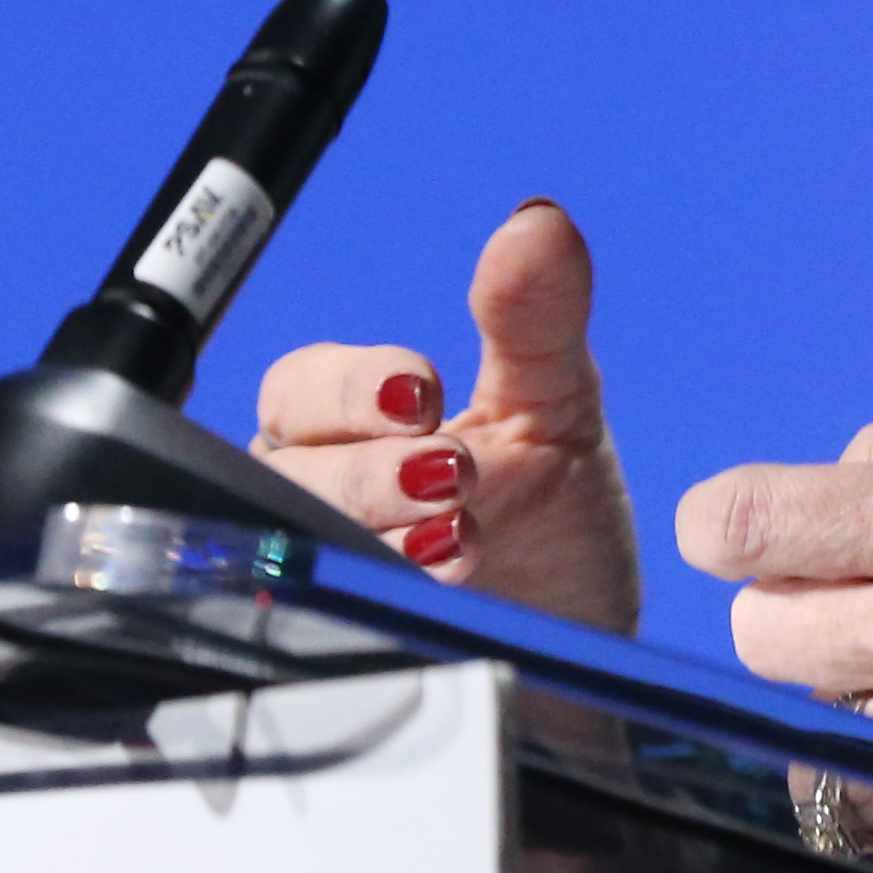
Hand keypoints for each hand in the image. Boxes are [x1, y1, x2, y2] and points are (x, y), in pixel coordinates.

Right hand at [254, 199, 643, 633]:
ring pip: (296, 546)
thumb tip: (537, 221)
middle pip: (287, 468)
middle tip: (454, 474)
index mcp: (347, 422)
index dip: (354, 387)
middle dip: (370, 470)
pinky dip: (381, 605)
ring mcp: (322, 576)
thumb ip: (537, 317)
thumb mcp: (553, 407)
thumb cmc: (552, 521)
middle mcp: (314, 495)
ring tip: (459, 536)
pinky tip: (442, 594)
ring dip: (377, 536)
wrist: (585, 649)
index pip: (301, 387)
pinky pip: (318, 629)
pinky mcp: (337, 651)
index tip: (426, 391)